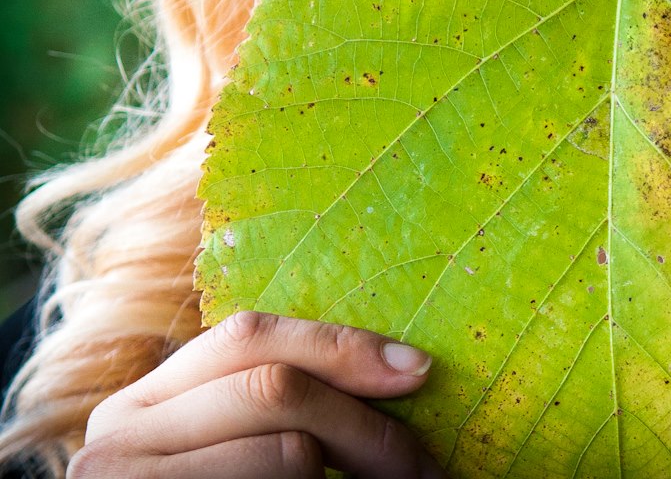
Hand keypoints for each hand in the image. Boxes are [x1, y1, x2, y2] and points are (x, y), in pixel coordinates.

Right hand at [68, 311, 440, 477]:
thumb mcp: (229, 448)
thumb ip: (268, 408)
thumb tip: (398, 365)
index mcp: (141, 406)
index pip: (248, 337)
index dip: (336, 345)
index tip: (415, 368)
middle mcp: (117, 441)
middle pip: (275, 388)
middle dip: (364, 421)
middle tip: (422, 464)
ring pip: (290, 450)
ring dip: (350, 474)